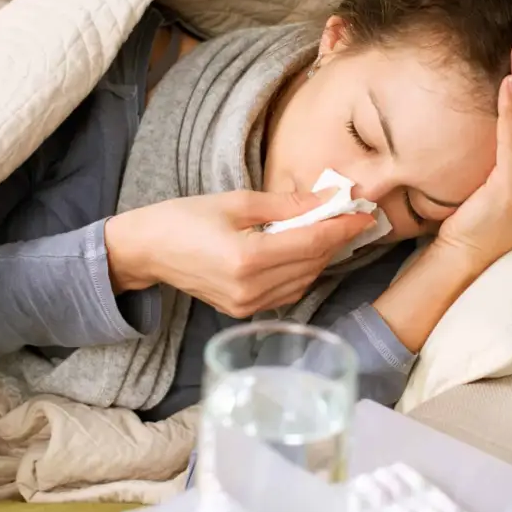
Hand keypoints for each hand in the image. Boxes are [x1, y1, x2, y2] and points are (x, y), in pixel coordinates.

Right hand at [105, 190, 373, 317]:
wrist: (147, 251)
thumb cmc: (184, 218)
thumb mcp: (235, 202)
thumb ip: (285, 205)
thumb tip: (327, 200)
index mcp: (247, 258)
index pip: (311, 244)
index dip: (342, 228)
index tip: (364, 213)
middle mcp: (250, 289)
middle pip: (312, 264)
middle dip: (336, 239)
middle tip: (351, 216)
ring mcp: (247, 305)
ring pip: (304, 281)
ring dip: (321, 256)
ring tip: (329, 230)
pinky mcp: (243, 311)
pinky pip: (287, 292)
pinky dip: (302, 271)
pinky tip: (304, 251)